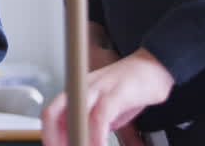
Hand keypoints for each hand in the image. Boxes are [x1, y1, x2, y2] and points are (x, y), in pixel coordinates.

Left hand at [40, 48, 171, 145]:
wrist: (154, 65)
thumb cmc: (130, 88)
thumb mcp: (106, 110)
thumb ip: (93, 125)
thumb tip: (84, 141)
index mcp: (76, 93)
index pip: (51, 114)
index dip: (49, 135)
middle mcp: (82, 89)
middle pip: (52, 113)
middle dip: (54, 139)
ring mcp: (97, 89)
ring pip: (75, 117)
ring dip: (79, 140)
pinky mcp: (116, 92)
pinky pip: (100, 117)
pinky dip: (98, 136)